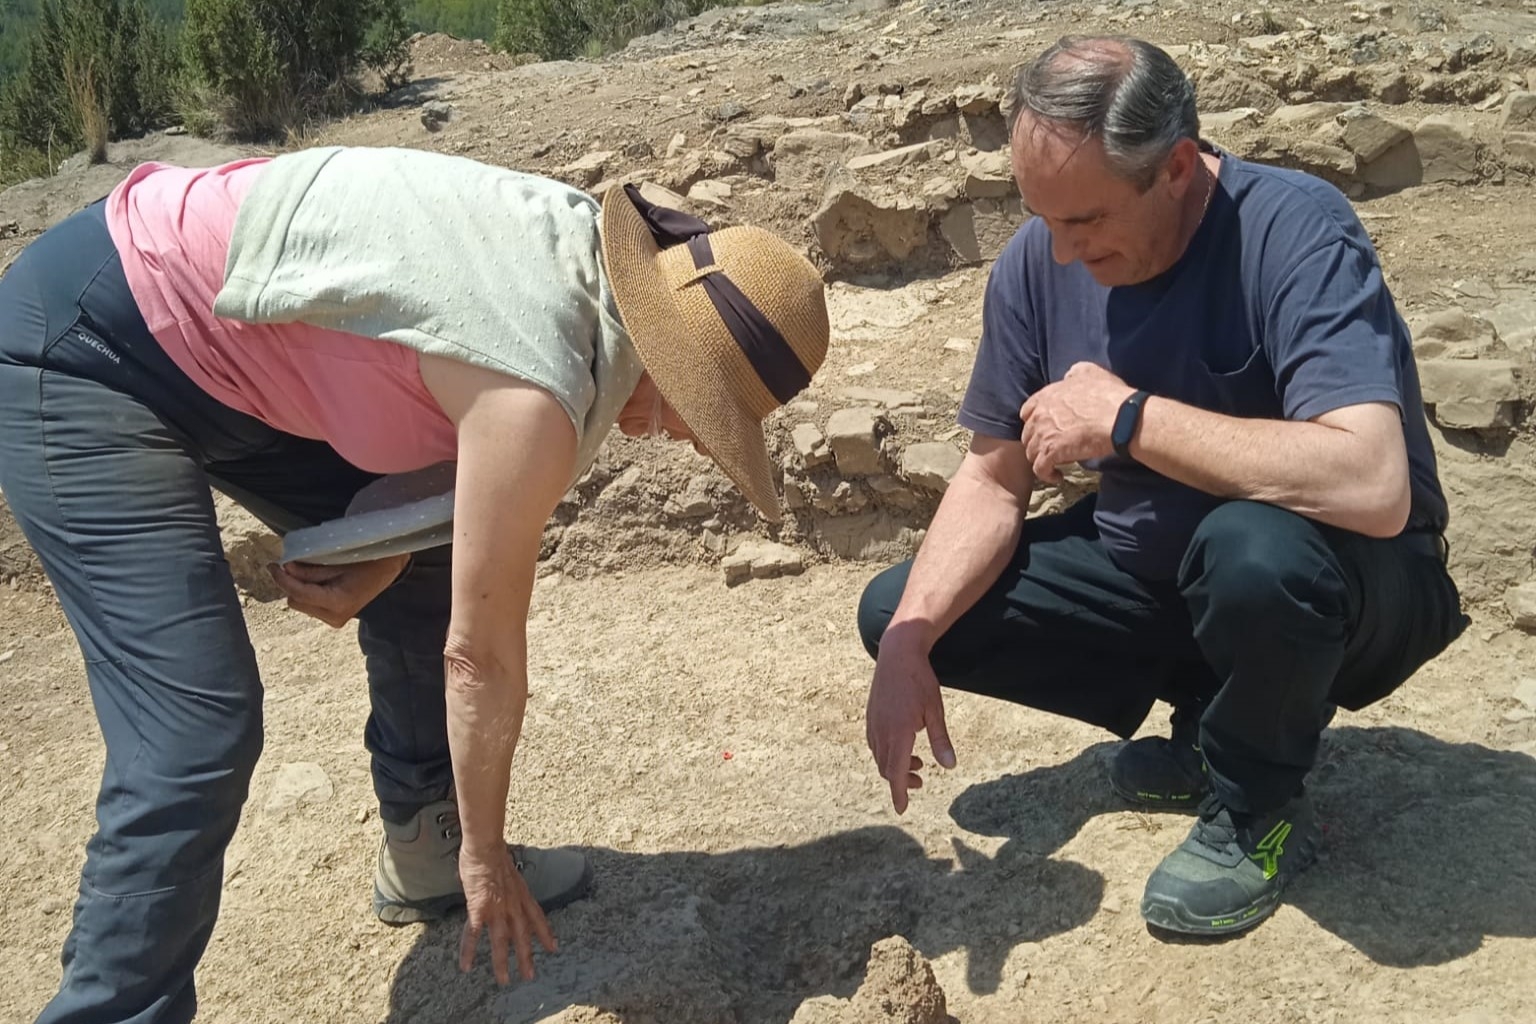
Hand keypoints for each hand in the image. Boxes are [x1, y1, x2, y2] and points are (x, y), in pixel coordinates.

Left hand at [267, 555, 409, 627]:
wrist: (387, 569)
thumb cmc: (365, 561)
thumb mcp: (336, 561)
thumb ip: (310, 569)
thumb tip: (285, 569)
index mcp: (338, 603)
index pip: (299, 593)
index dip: (282, 579)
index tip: (272, 565)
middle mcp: (335, 617)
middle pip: (295, 601)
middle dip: (292, 583)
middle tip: (298, 565)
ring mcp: (335, 621)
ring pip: (300, 604)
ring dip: (300, 588)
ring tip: (316, 574)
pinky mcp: (334, 619)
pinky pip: (309, 606)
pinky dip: (308, 593)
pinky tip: (321, 583)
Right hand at [458, 843, 556, 983]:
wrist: (486, 848)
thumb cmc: (495, 854)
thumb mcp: (511, 870)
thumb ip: (510, 883)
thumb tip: (506, 883)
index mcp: (522, 895)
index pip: (537, 917)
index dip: (545, 933)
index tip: (553, 947)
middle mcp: (513, 905)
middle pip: (522, 935)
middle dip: (527, 956)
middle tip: (529, 975)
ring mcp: (497, 909)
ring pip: (501, 941)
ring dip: (502, 962)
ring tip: (503, 980)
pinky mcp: (479, 910)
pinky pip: (474, 935)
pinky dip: (470, 951)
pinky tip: (466, 966)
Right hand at [865, 629, 955, 813]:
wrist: (897, 653)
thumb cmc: (920, 681)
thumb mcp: (935, 711)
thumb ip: (940, 741)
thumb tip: (949, 766)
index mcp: (898, 733)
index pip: (896, 773)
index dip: (900, 793)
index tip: (902, 809)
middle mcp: (882, 731)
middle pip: (887, 768)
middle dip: (902, 781)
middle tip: (922, 781)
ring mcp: (873, 723)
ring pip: (880, 756)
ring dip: (895, 766)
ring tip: (917, 763)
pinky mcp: (871, 716)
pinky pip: (875, 743)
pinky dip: (887, 753)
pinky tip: (901, 746)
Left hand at [1019, 362, 1135, 483]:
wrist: (1121, 417)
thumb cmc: (1110, 396)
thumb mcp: (1090, 372)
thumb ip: (1075, 373)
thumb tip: (1069, 376)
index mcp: (1047, 396)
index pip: (1028, 411)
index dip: (1034, 421)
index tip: (1045, 429)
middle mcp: (1041, 414)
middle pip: (1028, 433)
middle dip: (1038, 442)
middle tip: (1052, 449)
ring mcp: (1044, 434)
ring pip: (1031, 453)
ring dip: (1042, 459)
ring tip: (1055, 465)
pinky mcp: (1052, 452)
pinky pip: (1040, 468)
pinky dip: (1047, 475)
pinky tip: (1057, 477)